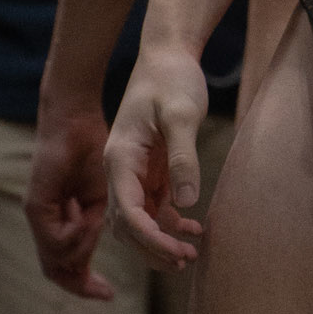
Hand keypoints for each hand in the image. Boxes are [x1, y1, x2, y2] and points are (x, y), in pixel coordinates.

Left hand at [25, 102, 113, 299]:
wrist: (75, 118)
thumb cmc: (91, 149)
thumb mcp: (100, 194)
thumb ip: (92, 224)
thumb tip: (90, 250)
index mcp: (64, 219)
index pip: (67, 262)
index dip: (85, 281)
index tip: (109, 292)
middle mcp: (46, 222)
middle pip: (55, 269)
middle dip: (79, 284)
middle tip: (104, 292)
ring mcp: (38, 215)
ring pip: (54, 259)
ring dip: (80, 252)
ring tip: (96, 229)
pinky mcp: (35, 205)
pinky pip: (54, 239)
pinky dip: (74, 237)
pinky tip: (88, 221)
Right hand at [104, 47, 207, 271]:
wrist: (169, 52)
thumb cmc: (172, 77)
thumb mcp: (182, 113)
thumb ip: (183, 157)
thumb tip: (186, 203)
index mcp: (120, 157)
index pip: (126, 211)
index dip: (148, 238)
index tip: (174, 251)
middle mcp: (121, 169)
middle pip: (128, 225)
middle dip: (152, 249)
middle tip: (184, 260)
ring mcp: (134, 170)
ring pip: (139, 220)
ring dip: (160, 241)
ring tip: (190, 255)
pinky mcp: (150, 168)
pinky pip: (154, 205)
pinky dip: (169, 222)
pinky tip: (192, 230)